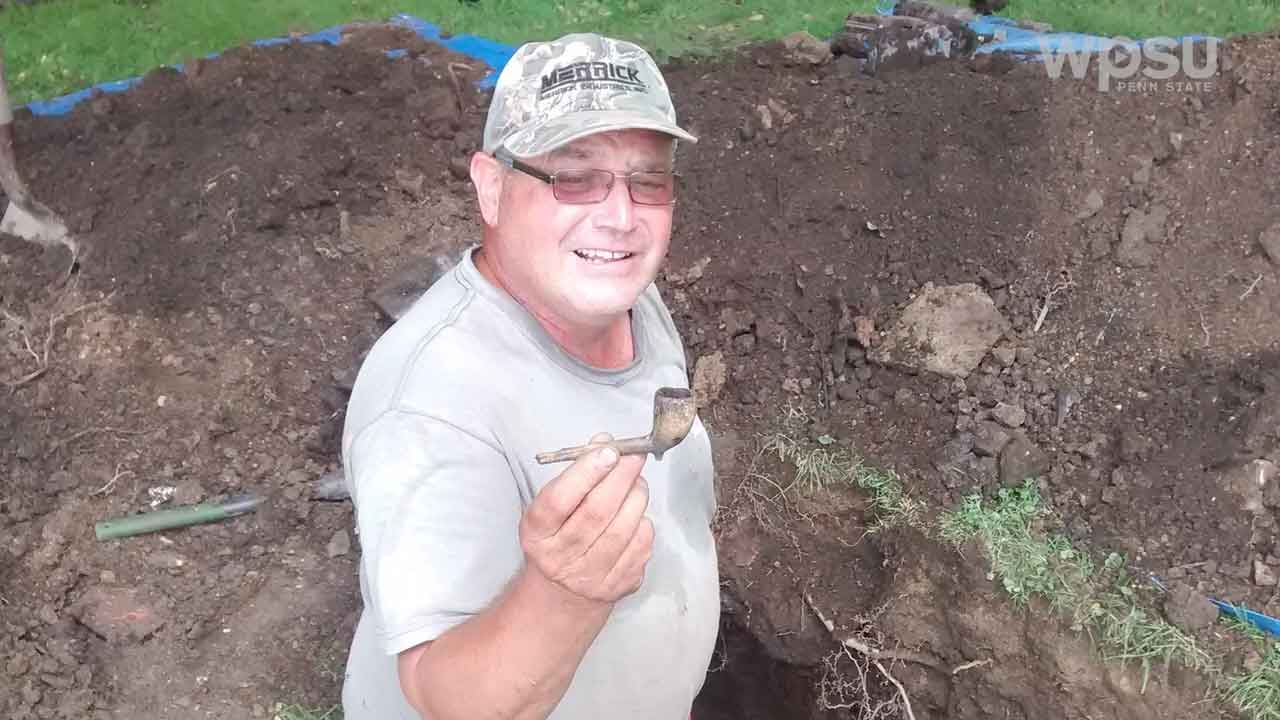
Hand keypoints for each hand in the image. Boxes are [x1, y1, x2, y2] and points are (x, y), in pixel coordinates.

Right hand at [519, 433, 653, 605]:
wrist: (562, 591)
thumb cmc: (558, 537)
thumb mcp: (552, 506)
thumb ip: (576, 474)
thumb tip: (605, 444)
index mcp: (537, 533)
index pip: (560, 500)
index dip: (586, 472)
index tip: (608, 451)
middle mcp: (559, 558)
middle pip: (597, 512)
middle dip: (621, 478)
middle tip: (634, 457)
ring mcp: (589, 577)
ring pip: (623, 529)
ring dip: (637, 497)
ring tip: (637, 483)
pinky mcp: (617, 586)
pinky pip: (640, 546)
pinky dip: (643, 523)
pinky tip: (636, 515)